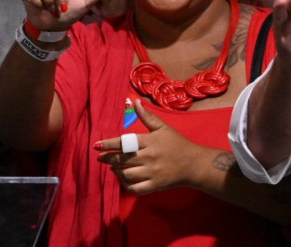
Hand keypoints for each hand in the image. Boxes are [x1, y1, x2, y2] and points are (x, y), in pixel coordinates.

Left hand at [95, 100, 210, 193]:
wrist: (193, 164)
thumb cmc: (177, 144)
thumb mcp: (163, 127)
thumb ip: (147, 116)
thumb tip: (136, 101)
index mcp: (149, 141)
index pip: (124, 142)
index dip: (109, 144)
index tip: (96, 145)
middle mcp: (149, 157)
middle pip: (122, 160)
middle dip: (108, 158)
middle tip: (100, 157)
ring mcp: (152, 173)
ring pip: (126, 175)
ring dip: (116, 171)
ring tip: (112, 167)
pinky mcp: (155, 186)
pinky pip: (135, 188)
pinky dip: (126, 185)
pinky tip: (123, 179)